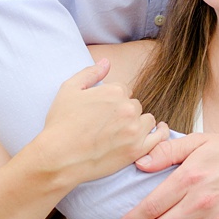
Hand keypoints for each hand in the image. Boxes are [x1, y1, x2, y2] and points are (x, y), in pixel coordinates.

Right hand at [30, 62, 169, 187]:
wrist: (59, 156)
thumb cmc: (61, 122)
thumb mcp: (69, 89)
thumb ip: (90, 73)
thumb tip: (107, 62)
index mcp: (113, 91)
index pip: (123, 89)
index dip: (112, 98)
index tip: (103, 110)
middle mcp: (128, 108)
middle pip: (135, 104)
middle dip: (125, 110)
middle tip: (108, 123)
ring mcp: (134, 130)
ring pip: (147, 120)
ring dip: (138, 123)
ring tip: (123, 132)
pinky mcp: (138, 150)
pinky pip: (159, 138)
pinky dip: (159, 134)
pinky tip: (157, 132)